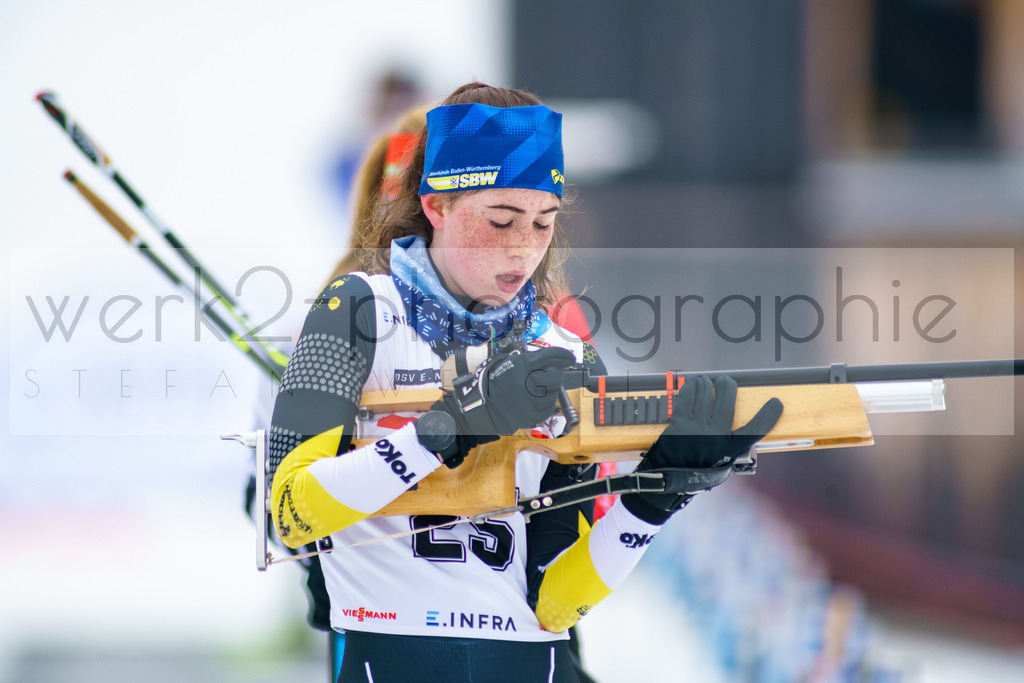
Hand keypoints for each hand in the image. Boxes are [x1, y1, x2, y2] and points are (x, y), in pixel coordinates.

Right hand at [428, 346, 575, 466]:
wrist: (482, 407)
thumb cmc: (490, 383)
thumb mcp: (506, 362)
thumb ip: (525, 359)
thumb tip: (544, 359)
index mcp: (523, 364)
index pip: (551, 355)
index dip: (563, 355)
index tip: (569, 357)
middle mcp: (531, 380)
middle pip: (556, 375)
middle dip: (556, 375)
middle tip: (550, 376)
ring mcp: (533, 399)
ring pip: (554, 392)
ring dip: (551, 390)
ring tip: (540, 391)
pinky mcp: (533, 414)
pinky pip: (550, 408)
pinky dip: (548, 405)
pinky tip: (540, 402)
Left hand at [622, 374, 782, 521]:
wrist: (667, 479)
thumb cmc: (696, 472)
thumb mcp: (721, 466)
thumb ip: (731, 448)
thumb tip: (739, 428)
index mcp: (729, 450)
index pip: (754, 430)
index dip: (768, 416)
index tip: (776, 403)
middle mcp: (714, 437)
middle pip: (727, 401)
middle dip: (728, 385)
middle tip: (726, 381)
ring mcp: (695, 428)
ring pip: (706, 394)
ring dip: (707, 383)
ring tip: (707, 381)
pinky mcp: (678, 423)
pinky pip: (686, 397)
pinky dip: (690, 387)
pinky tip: (693, 384)